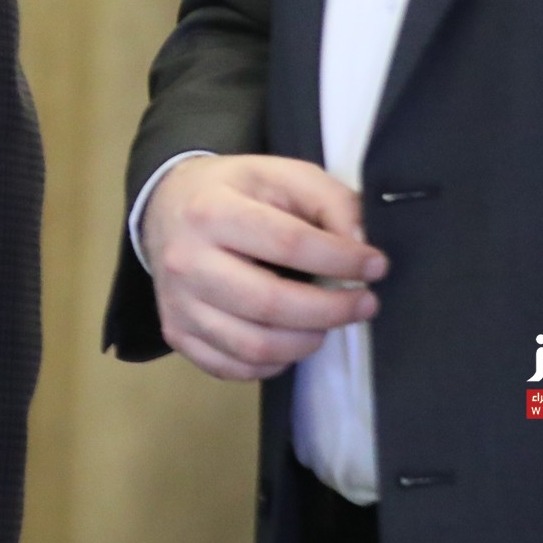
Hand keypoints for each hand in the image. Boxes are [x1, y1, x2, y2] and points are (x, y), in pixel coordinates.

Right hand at [142, 154, 387, 380]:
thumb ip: (328, 200)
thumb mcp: (281, 175)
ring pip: (255, 346)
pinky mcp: (176, 333)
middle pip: (271, 304)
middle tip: (365, 304)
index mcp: (212, 211)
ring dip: (307, 341)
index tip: (376, 265)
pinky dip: (275, 362)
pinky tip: (289, 338)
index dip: (341, 259)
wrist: (165, 208)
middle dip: (332, 310)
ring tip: (326, 322)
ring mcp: (177, 303)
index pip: (288, 243)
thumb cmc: (235, 192)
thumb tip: (360, 246)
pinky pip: (235, 368)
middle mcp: (186, 261)